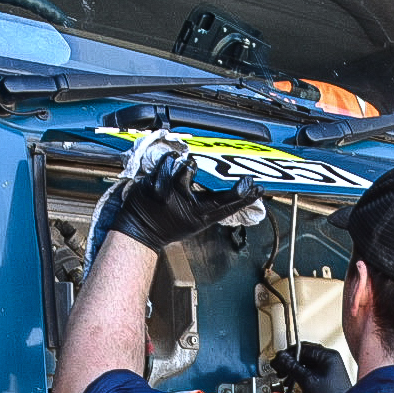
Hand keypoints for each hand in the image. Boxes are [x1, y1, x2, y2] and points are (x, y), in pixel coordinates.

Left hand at [110, 152, 263, 252]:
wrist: (139, 232)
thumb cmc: (169, 226)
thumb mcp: (195, 223)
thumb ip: (212, 209)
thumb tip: (238, 195)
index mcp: (198, 217)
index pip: (227, 206)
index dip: (244, 195)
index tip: (254, 185)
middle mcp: (184, 206)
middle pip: (209, 183)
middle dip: (219, 172)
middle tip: (222, 166)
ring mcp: (168, 194)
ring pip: (187, 167)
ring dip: (188, 164)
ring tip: (185, 171)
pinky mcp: (153, 184)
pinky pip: (168, 162)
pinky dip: (171, 160)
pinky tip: (171, 165)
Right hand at [272, 342, 351, 392]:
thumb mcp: (307, 380)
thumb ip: (292, 366)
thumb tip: (281, 357)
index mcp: (328, 356)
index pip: (303, 348)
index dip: (287, 354)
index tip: (277, 360)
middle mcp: (329, 359)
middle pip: (303, 355)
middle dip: (289, 362)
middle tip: (279, 369)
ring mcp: (328, 368)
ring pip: (305, 363)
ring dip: (293, 369)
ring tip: (284, 376)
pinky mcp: (325, 377)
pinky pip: (308, 371)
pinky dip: (299, 375)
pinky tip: (292, 381)